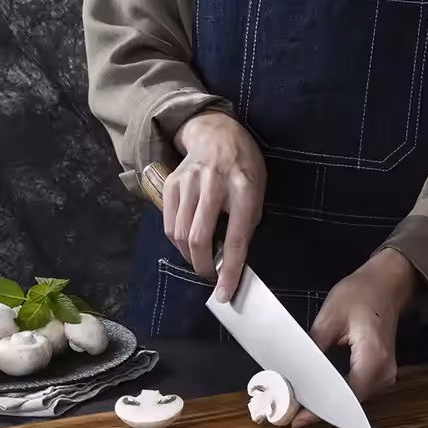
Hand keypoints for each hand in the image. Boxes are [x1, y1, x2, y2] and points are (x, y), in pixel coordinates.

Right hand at [164, 110, 265, 301]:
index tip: (225, 293)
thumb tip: (231, 262)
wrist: (217, 133)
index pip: (236, 238)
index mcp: (244, 189)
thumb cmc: (244, 168)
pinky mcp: (171, 183)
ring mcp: (189, 182)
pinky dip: (177, 241)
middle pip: (199, 238)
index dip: (230, 270)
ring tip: (201, 260)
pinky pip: (169, 223)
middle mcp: (214, 184)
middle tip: (209, 276)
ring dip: (189, 256)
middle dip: (203, 266)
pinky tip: (188, 242)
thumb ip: (246, 224)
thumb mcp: (258, 192)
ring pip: (179, 234)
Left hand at [291, 248, 418, 427]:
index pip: (345, 396)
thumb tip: (293, 375)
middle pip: (350, 401)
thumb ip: (314, 349)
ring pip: (354, 398)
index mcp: (373, 359)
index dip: (319, 410)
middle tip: (290, 410)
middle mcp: (384, 373)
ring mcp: (386, 374)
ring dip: (329, 401)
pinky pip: (359, 389)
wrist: (387, 281)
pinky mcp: (382, 370)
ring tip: (300, 403)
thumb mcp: (330, 318)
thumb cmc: (360, 294)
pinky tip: (318, 392)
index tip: (296, 420)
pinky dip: (339, 392)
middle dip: (321, 407)